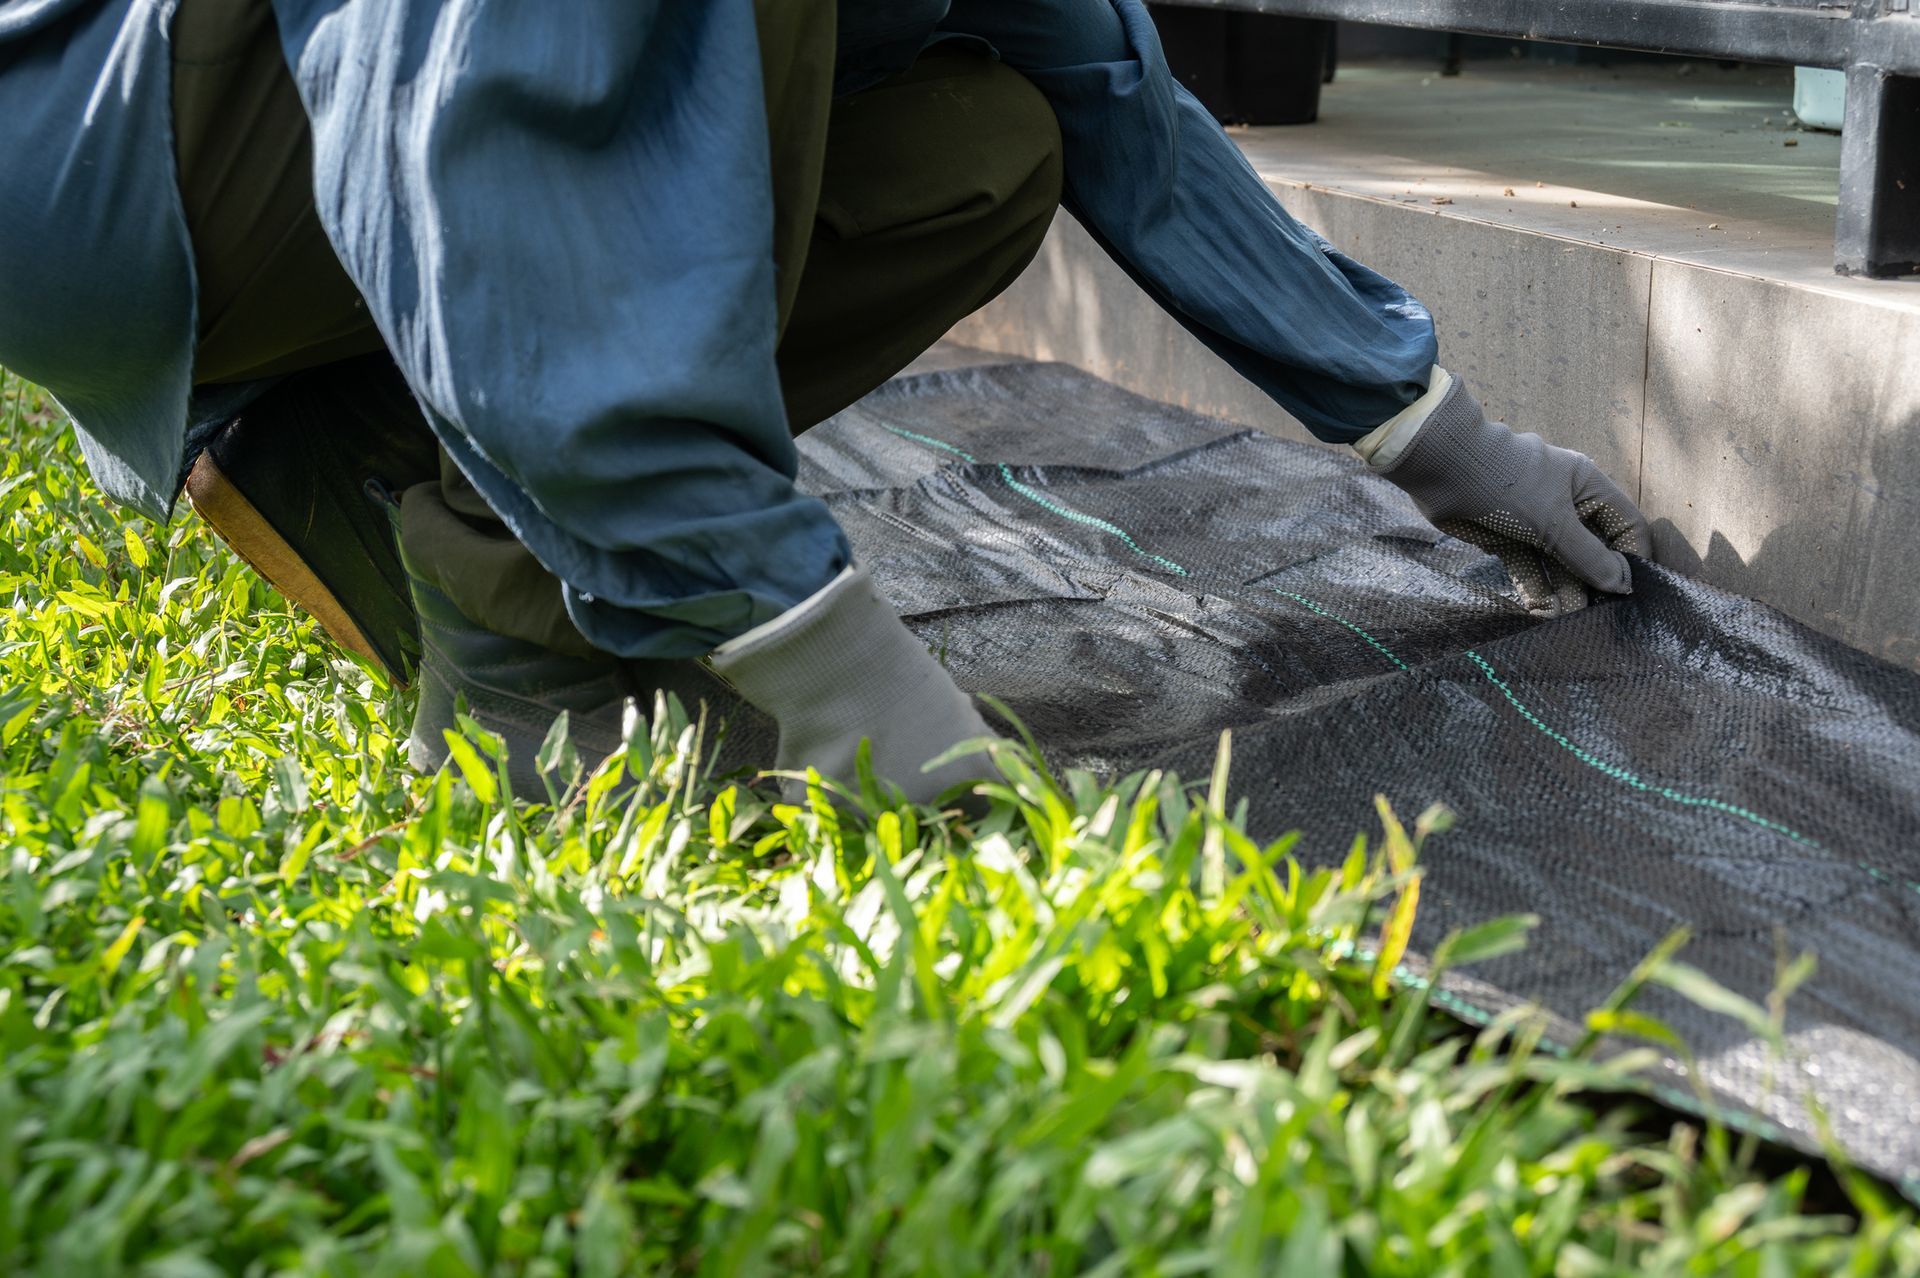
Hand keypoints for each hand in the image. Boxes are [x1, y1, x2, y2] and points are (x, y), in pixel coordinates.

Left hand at [1368, 376, 1648, 616]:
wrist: (1443, 471)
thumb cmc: (1508, 486)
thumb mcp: (1554, 522)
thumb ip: (1588, 556)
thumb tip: (1625, 585)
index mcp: (1587, 487)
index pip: (1624, 526)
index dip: (1632, 558)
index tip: (1633, 594)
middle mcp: (1565, 505)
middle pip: (1591, 550)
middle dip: (1595, 582)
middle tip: (1601, 616)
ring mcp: (1535, 523)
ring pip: (1559, 564)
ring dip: (1565, 591)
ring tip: (1570, 620)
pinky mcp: (1506, 539)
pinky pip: (1528, 569)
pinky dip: (1534, 589)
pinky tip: (1541, 612)